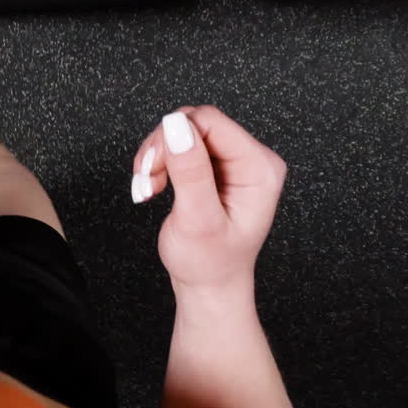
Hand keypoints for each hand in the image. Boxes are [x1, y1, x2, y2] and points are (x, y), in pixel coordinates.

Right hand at [131, 106, 286, 299]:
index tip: (155, 168)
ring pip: (182, 132)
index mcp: (259, 168)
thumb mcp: (198, 219)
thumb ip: (190, 171)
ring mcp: (234, 162)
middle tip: (148, 180)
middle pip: (194, 123)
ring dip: (156, 156)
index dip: (173, 139)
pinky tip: (154, 185)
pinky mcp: (216, 166)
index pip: (209, 121)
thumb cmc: (209, 263)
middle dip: (162, 148)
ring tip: (149, 187)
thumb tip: (176, 126)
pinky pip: (181, 145)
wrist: (209, 286)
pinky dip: (159, 162)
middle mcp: (251, 159)